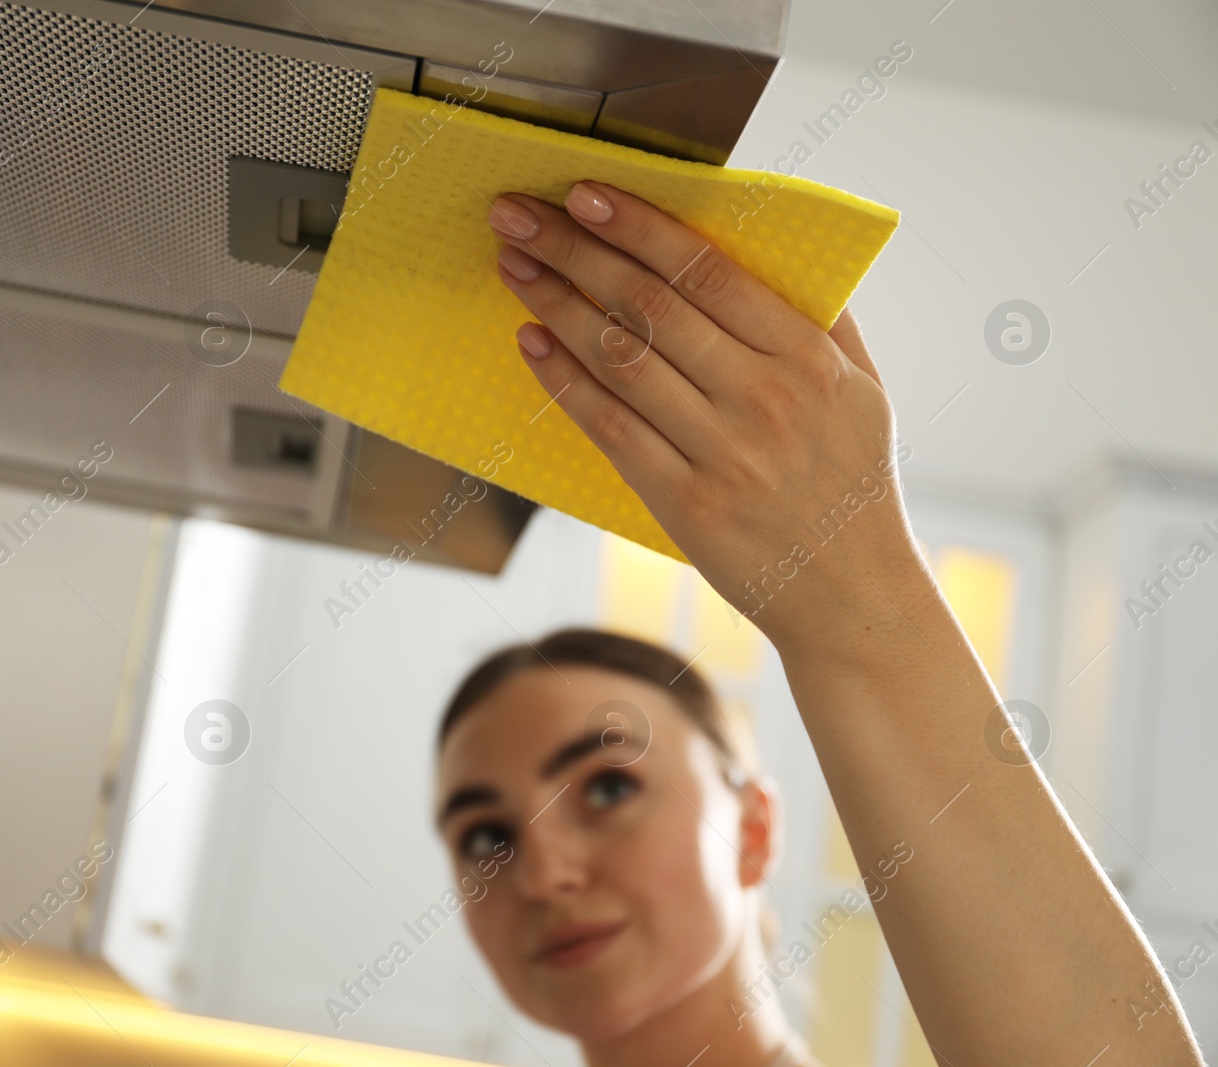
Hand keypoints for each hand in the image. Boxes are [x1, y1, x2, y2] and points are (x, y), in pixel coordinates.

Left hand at [489, 181, 926, 652]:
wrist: (852, 596)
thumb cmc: (855, 485)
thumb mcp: (865, 391)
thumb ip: (823, 318)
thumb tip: (770, 245)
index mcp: (808, 358)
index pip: (709, 270)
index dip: (639, 225)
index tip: (584, 192)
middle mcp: (765, 398)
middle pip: (651, 304)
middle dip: (574, 249)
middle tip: (517, 214)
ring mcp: (723, 452)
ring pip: (621, 358)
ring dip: (556, 304)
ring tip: (513, 265)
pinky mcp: (684, 502)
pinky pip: (610, 428)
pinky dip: (565, 381)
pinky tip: (530, 341)